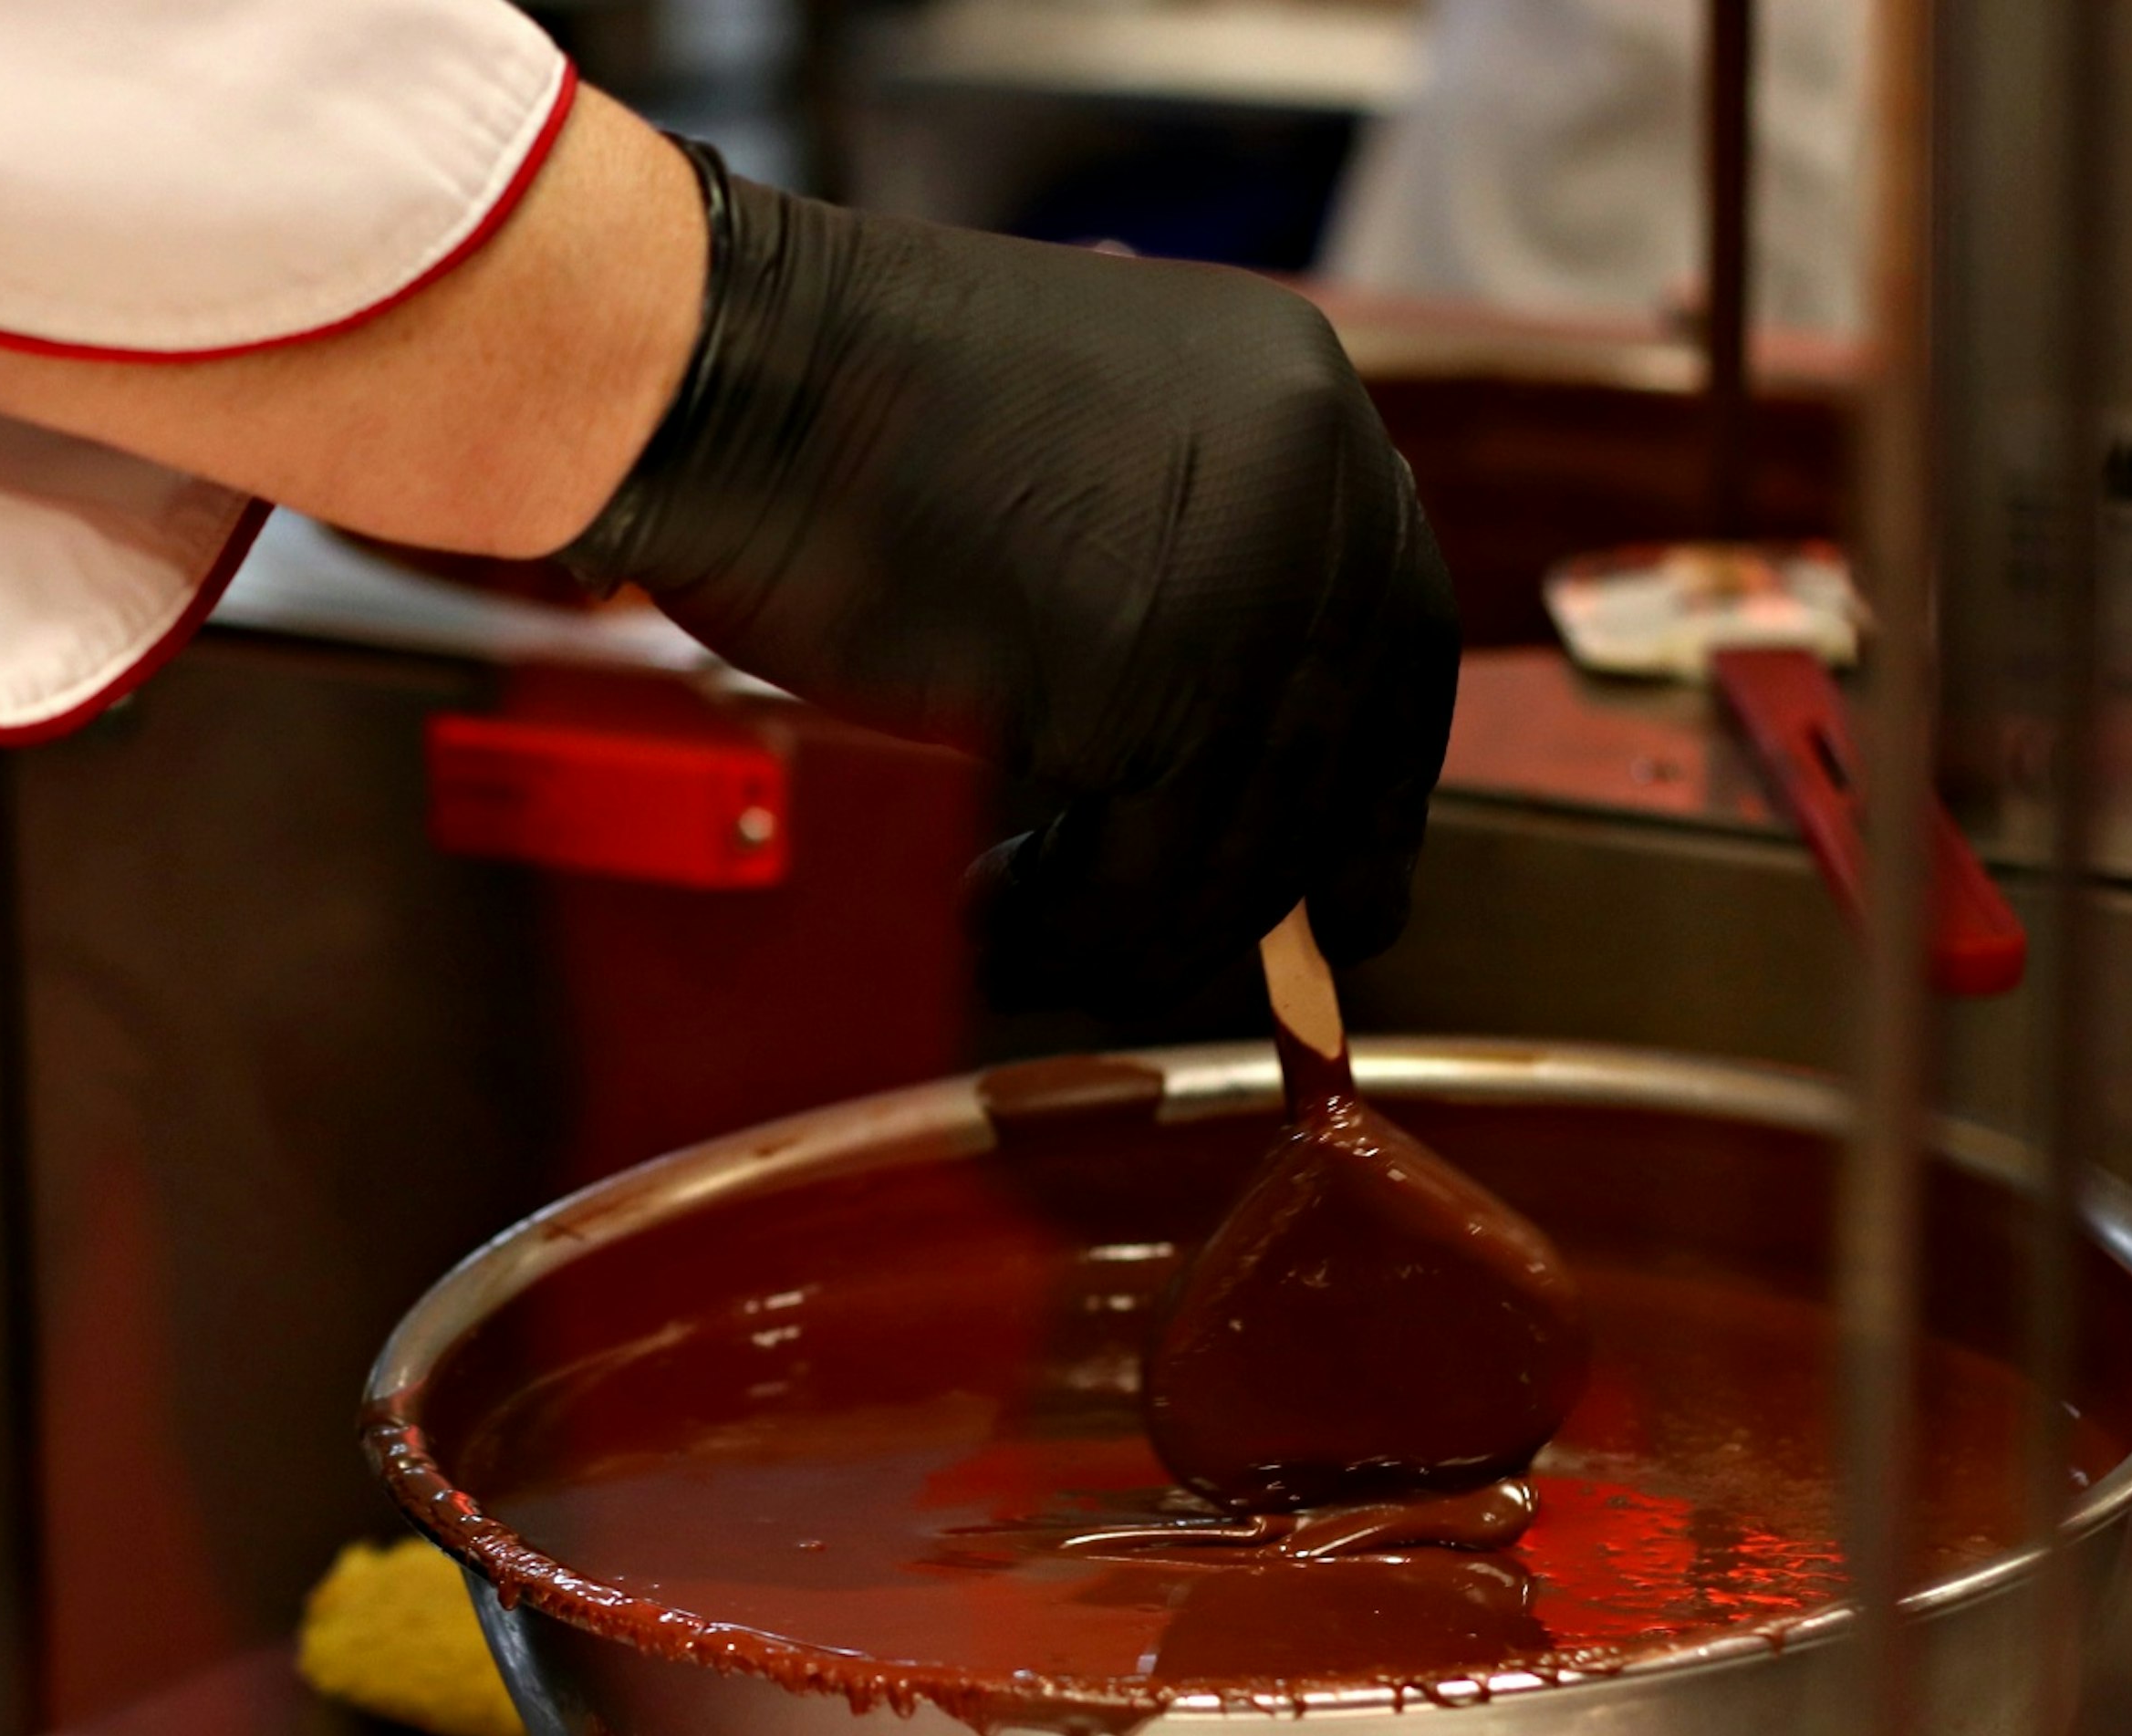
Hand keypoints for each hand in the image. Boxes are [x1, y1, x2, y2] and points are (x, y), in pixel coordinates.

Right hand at [564, 145, 1457, 1025]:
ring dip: (1134, 919)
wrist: (733, 382)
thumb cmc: (842, 422)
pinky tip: (983, 902)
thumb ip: (1178, 543)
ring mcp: (1256, 574)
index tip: (1338, 885)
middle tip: (1178, 957)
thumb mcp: (1077, 449)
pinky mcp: (1164, 673)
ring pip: (1249, 832)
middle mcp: (1315, 476)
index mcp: (1301, 397)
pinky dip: (1071, 922)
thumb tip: (1216, 734)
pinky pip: (1153, 869)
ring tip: (1020, 927)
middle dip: (1267, 882)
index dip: (1371, 781)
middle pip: (1346, 748)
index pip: (1398, 630)